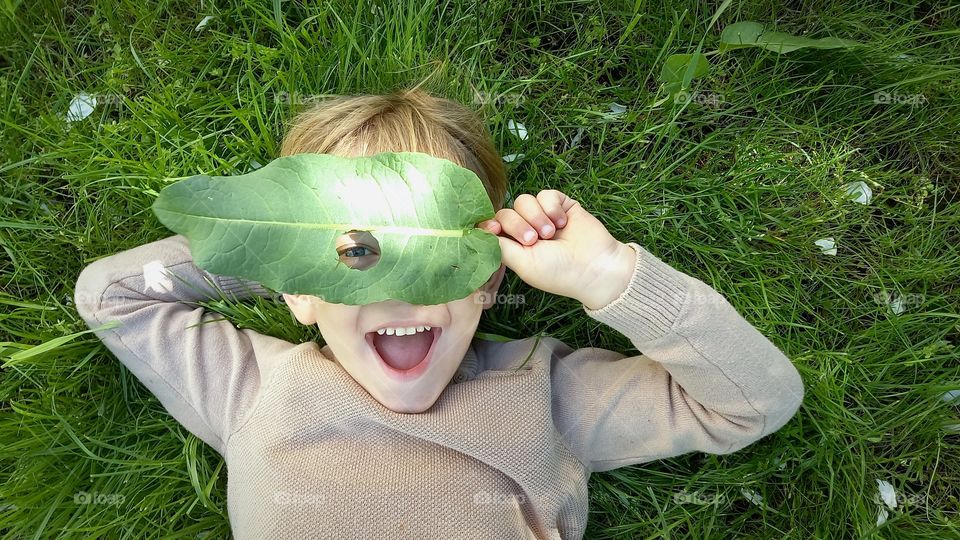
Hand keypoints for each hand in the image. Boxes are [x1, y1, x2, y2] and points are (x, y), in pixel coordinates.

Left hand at [478, 190, 636, 309]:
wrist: (594, 265)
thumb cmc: (557, 271)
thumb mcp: (522, 263)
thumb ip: (499, 245)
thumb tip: (479, 230)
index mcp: (514, 247)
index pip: (493, 227)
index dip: (489, 224)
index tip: (493, 228)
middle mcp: (526, 230)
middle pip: (506, 212)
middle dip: (518, 225)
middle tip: (534, 240)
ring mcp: (543, 217)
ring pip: (524, 201)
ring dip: (536, 216)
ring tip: (551, 233)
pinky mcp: (560, 205)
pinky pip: (545, 195)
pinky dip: (551, 207)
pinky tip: (562, 222)